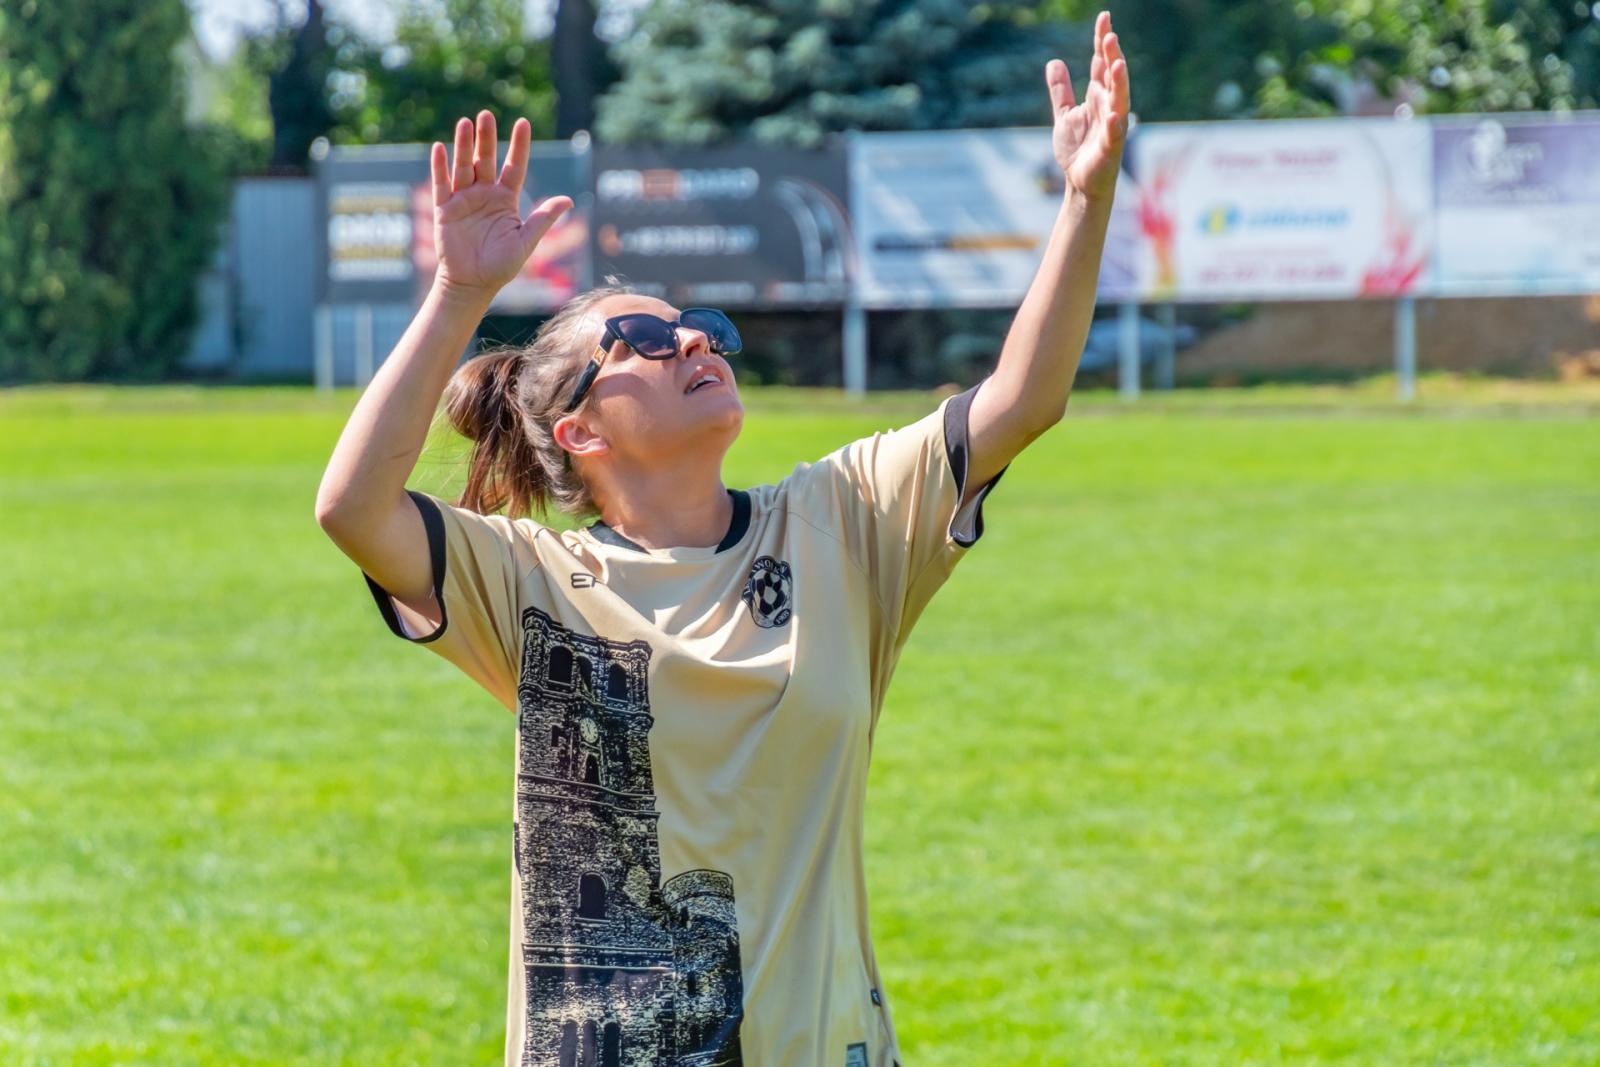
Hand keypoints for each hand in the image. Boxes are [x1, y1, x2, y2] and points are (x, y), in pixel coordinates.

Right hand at [430, 111, 572, 298]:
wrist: (472, 284)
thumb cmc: (501, 266)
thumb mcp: (526, 241)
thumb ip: (543, 219)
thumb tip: (569, 200)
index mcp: (506, 199)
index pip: (514, 167)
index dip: (519, 146)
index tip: (523, 123)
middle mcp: (484, 194)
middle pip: (486, 160)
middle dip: (486, 138)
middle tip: (486, 115)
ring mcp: (463, 199)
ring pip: (463, 166)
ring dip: (463, 145)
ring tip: (465, 123)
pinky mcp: (444, 209)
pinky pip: (441, 184)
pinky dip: (440, 167)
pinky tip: (440, 148)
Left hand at [1047, 11, 1130, 203]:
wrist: (1080, 183)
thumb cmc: (1077, 149)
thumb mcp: (1064, 114)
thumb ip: (1061, 90)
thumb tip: (1054, 62)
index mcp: (1098, 97)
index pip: (1102, 64)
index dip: (1102, 42)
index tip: (1104, 18)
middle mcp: (1109, 107)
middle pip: (1113, 77)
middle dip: (1112, 56)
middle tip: (1110, 35)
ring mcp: (1112, 127)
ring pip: (1119, 101)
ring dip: (1120, 83)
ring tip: (1117, 64)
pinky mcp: (1110, 149)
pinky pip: (1114, 136)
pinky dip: (1114, 126)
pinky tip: (1113, 116)